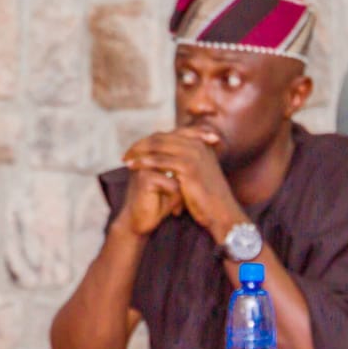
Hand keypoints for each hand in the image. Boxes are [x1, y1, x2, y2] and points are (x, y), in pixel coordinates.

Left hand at [123, 127, 244, 242]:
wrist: (222, 213)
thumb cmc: (208, 198)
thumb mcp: (198, 175)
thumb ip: (185, 162)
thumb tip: (167, 158)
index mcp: (199, 143)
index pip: (167, 135)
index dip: (148, 142)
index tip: (134, 151)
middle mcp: (196, 144)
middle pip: (160, 137)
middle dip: (140, 145)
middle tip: (125, 154)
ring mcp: (193, 153)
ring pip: (157, 146)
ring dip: (138, 152)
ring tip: (125, 160)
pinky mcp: (188, 166)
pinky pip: (160, 160)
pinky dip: (144, 162)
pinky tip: (133, 167)